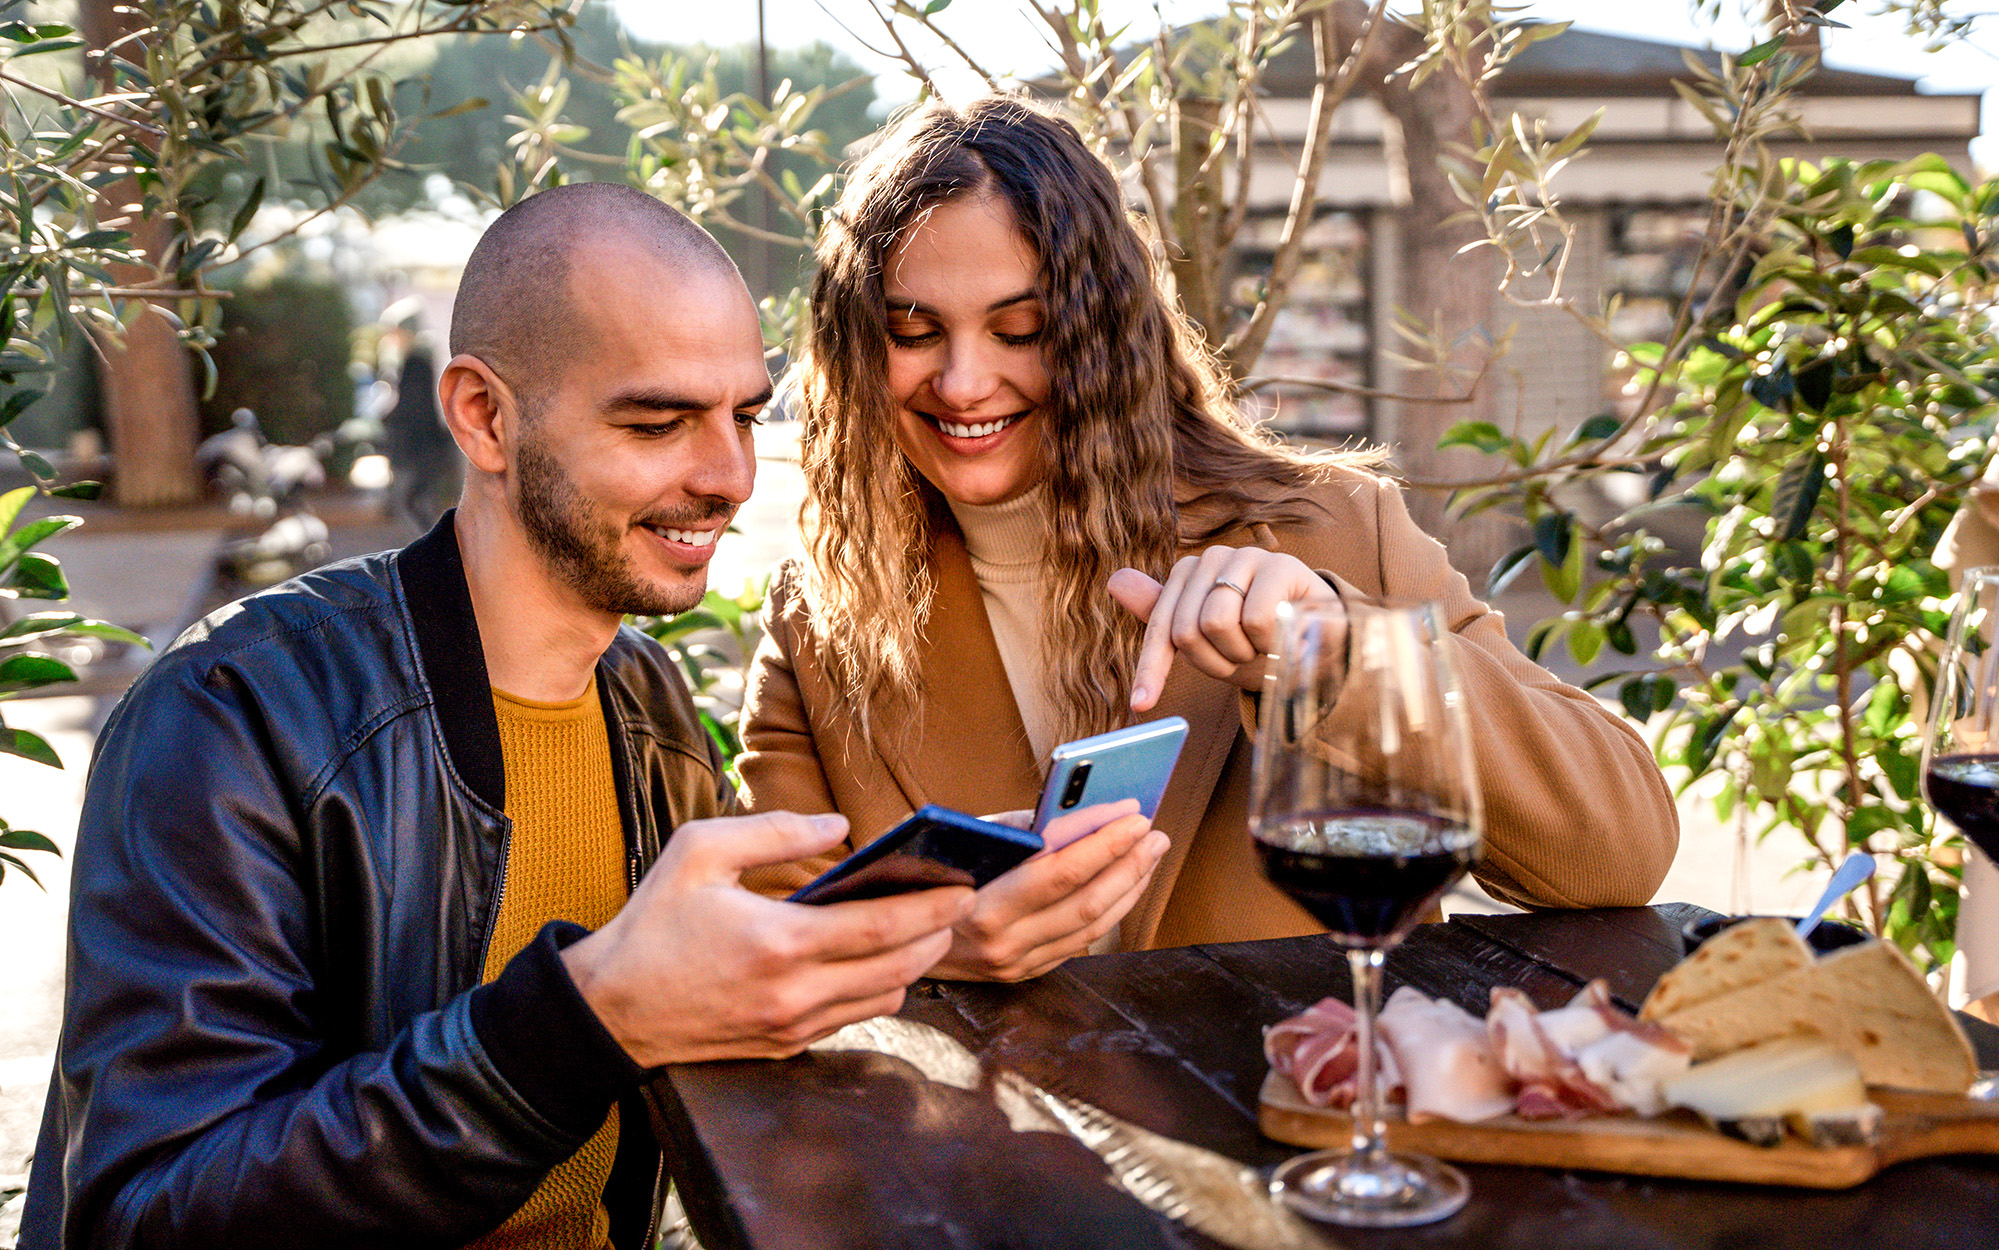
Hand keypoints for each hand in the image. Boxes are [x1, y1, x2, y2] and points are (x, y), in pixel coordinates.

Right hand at [561, 811, 973, 1065]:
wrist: (612, 1007)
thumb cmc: (654, 924)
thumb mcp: (699, 852)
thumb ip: (773, 832)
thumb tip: (840, 826)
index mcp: (779, 942)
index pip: (883, 928)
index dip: (933, 908)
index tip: (965, 886)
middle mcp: (793, 993)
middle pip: (899, 970)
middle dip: (938, 935)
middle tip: (959, 902)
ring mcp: (792, 1026)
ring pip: (884, 1000)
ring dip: (913, 965)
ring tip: (924, 927)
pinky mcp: (785, 1045)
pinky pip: (853, 1018)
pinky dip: (876, 989)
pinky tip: (876, 958)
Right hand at [929, 800, 1168, 981]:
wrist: (890, 943)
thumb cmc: (925, 878)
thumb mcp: (960, 844)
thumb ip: (1017, 831)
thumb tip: (1076, 812)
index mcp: (984, 905)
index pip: (1061, 871)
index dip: (1103, 842)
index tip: (1133, 813)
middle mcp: (1004, 941)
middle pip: (1086, 900)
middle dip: (1129, 863)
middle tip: (1153, 832)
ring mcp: (1016, 963)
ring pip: (1092, 926)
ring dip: (1129, 887)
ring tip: (1149, 854)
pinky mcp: (1025, 973)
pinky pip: (1080, 942)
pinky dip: (1109, 911)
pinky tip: (1124, 885)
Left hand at [1108, 547, 1340, 709]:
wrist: (1319, 642)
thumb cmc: (1256, 643)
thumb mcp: (1206, 641)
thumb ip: (1162, 615)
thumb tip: (1114, 580)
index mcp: (1187, 575)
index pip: (1162, 627)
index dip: (1152, 669)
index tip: (1142, 705)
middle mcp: (1212, 559)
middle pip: (1186, 630)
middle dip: (1215, 663)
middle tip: (1242, 662)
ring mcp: (1247, 557)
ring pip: (1216, 623)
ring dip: (1243, 654)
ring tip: (1262, 648)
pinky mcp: (1281, 564)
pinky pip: (1254, 619)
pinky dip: (1269, 643)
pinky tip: (1284, 635)